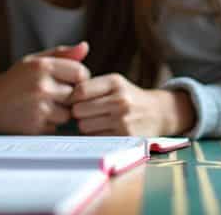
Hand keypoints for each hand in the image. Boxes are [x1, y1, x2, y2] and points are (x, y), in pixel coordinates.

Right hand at [0, 42, 90, 133]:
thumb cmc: (15, 80)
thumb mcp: (34, 61)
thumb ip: (61, 54)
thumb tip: (85, 46)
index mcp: (42, 66)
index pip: (80, 72)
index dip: (78, 78)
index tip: (69, 81)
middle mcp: (41, 86)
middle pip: (76, 95)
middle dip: (70, 96)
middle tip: (54, 94)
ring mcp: (38, 108)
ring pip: (68, 113)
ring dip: (61, 112)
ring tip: (44, 105)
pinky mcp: (35, 126)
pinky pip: (56, 126)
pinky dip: (50, 123)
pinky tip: (36, 116)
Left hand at [69, 75, 192, 136]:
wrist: (158, 113)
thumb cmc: (128, 97)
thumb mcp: (114, 83)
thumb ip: (90, 86)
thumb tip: (62, 97)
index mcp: (115, 82)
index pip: (80, 91)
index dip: (72, 97)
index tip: (74, 100)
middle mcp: (120, 100)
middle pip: (78, 110)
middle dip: (78, 112)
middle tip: (86, 113)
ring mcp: (124, 120)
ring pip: (84, 126)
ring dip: (85, 125)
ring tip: (96, 121)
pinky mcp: (125, 137)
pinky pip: (95, 138)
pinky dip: (95, 136)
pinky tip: (104, 130)